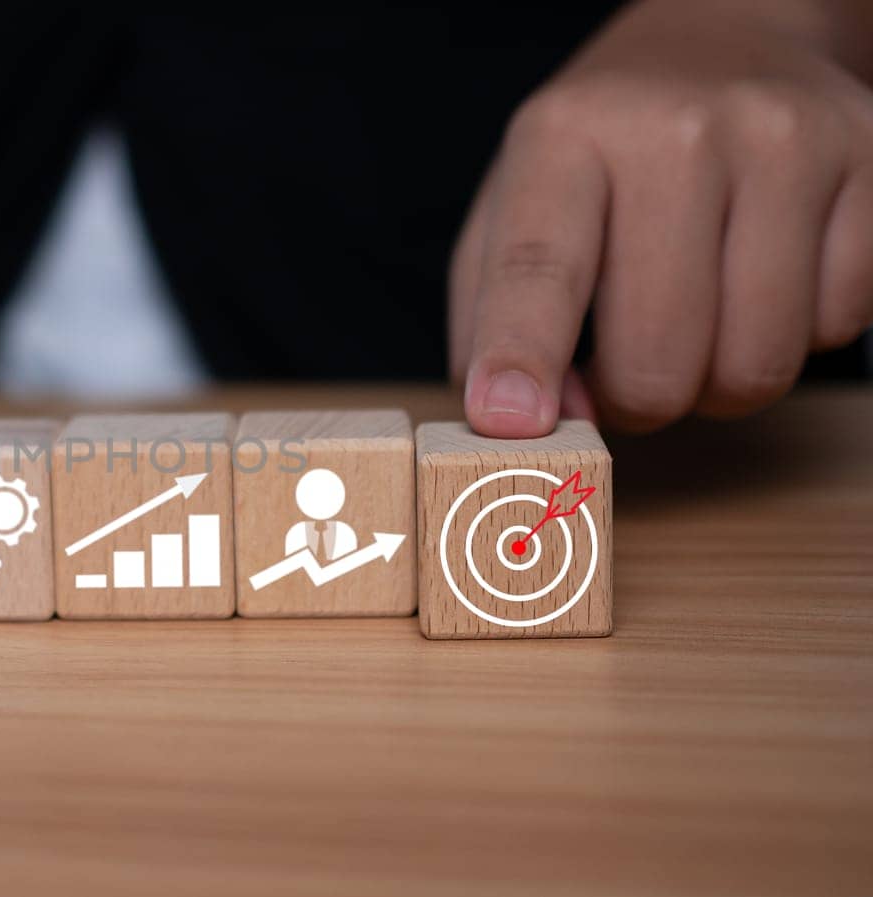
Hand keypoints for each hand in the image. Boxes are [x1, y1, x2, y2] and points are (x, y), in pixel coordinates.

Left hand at [452, 0, 872, 436]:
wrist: (722, 43)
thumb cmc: (602, 153)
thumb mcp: (509, 209)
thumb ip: (494, 323)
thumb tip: (532, 422)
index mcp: (567, 135)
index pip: (539, 268)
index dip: (522, 357)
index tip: (509, 422)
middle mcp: (679, 131)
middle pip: (657, 356)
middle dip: (634, 399)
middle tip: (625, 366)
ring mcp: (788, 143)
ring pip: (754, 364)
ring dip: (716, 381)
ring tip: (694, 321)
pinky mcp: (872, 167)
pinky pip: (836, 328)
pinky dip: (794, 335)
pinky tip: (761, 278)